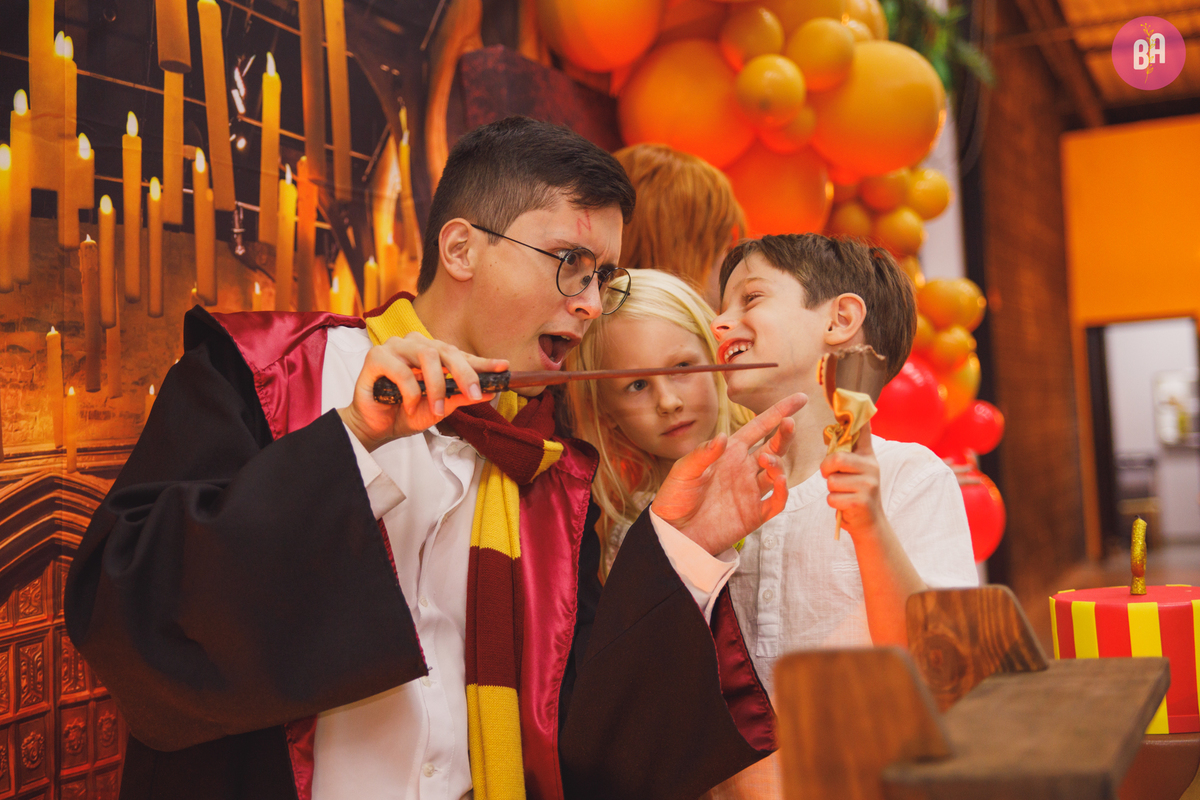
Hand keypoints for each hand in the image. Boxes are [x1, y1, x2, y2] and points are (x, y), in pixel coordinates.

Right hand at [338, 333, 507, 450]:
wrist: (376, 428)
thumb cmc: (405, 413)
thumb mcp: (440, 408)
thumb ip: (461, 397)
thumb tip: (489, 391)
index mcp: (431, 353)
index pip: (460, 354)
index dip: (481, 361)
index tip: (503, 367)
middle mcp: (414, 345)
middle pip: (445, 350)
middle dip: (464, 373)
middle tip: (475, 393)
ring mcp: (395, 347)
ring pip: (426, 355)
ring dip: (436, 385)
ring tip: (436, 408)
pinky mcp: (376, 356)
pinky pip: (401, 370)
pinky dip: (410, 391)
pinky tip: (408, 405)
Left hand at [652, 393, 805, 555]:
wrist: (674, 534)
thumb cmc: (675, 499)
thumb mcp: (683, 471)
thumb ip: (703, 454)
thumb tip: (722, 436)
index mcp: (729, 453)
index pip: (759, 427)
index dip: (778, 413)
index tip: (799, 400)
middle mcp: (744, 469)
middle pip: (773, 447)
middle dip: (785, 434)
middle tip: (789, 424)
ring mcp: (751, 491)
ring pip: (777, 471)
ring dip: (778, 463)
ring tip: (767, 460)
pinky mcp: (754, 514)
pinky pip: (776, 501)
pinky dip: (782, 491)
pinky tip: (778, 480)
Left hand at [821, 421, 884, 538]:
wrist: (869, 524)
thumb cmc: (855, 493)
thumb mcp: (853, 470)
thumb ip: (843, 453)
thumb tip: (828, 431)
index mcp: (867, 455)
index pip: (862, 429)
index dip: (856, 413)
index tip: (846, 392)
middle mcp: (872, 466)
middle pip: (836, 458)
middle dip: (826, 470)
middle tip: (832, 477)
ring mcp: (870, 484)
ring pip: (831, 481)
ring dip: (830, 490)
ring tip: (843, 493)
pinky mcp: (863, 502)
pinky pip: (832, 498)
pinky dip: (833, 503)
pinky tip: (845, 505)